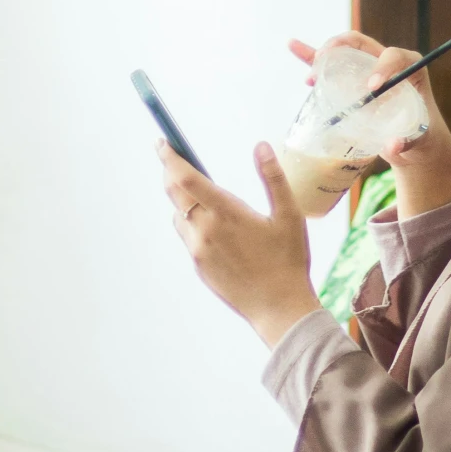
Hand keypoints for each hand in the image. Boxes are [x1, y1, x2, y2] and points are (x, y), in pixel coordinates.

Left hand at [159, 142, 319, 348]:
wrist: (279, 309)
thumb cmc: (289, 261)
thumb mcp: (289, 215)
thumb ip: (273, 177)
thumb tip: (260, 146)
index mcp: (225, 213)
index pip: (185, 178)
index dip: (169, 158)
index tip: (162, 143)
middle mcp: (205, 231)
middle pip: (174, 193)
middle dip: (171, 173)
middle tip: (176, 159)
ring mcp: (199, 251)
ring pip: (180, 216)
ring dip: (184, 202)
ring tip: (205, 198)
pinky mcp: (199, 267)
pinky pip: (189, 238)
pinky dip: (194, 225)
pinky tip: (217, 230)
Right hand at [288, 33, 450, 219]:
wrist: (414, 141)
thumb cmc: (421, 135)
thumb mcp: (419, 138)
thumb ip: (408, 140)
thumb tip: (394, 144)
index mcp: (410, 68)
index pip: (395, 56)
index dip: (383, 66)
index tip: (372, 87)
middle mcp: (386, 62)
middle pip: (360, 43)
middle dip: (340, 48)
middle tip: (326, 66)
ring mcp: (366, 68)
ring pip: (343, 50)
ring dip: (322, 55)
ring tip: (311, 74)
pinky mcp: (351, 79)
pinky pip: (330, 65)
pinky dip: (310, 56)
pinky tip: (293, 45)